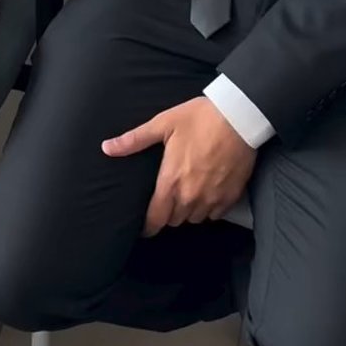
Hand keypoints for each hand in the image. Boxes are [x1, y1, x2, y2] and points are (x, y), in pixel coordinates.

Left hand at [103, 97, 255, 230]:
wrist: (238, 117)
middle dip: (168, 213)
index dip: (148, 227)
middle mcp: (190, 196)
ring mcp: (212, 199)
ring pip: (195, 218)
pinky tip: (207, 192)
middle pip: (174, 220)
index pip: (155, 219)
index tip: (144, 228)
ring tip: (187, 194)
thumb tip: (107, 148)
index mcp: (170, 182)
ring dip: (188, 211)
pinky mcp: (231, 196)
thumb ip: (134, 140)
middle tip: (167, 198)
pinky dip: (209, 208)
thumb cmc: (200, 118)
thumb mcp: (163, 124)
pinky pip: (215, 214)